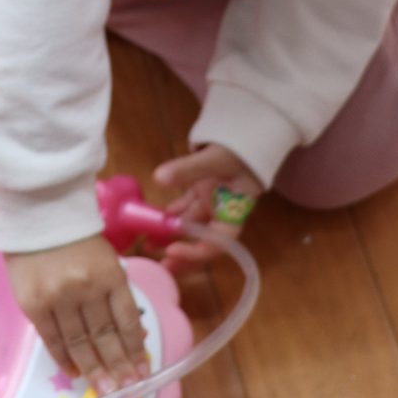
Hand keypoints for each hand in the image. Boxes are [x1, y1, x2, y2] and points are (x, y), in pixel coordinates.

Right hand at [5, 234, 149, 392]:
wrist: (37, 216)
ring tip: (103, 390)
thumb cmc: (78, 240)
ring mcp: (58, 298)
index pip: (126, 320)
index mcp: (111, 275)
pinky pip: (51, 339)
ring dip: (93, 369)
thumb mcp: (107, 260)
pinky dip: (64, 359)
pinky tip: (75, 373)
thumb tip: (131, 336)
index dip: (134, 350)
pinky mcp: (33, 304)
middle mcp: (87, 289)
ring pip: (79, 342)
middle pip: (105, 336)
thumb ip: (116, 294)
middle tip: (125, 390)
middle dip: (117, 367)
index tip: (142, 372)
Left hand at [154, 143, 262, 272]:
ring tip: (148, 247)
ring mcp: (211, 202)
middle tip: (160, 266)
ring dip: (170, 237)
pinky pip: (183, 209)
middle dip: (182, 255)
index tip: (172, 250)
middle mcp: (222, 212)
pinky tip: (152, 221)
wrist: (249, 132)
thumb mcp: (217, 158)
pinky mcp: (201, 191)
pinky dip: (169, 215)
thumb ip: (189, 168)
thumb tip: (159, 178)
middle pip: (202, 242)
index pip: (217, 242)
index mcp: (234, 212)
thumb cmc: (240, 148)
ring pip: (189, 226)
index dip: (195, 252)